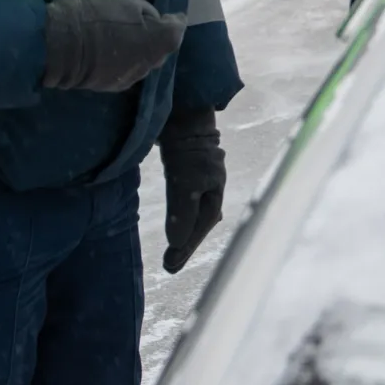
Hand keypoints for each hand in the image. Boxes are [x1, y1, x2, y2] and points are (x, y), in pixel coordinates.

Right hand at [42, 0, 184, 92]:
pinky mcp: (114, 86)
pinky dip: (126, 63)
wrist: (63, 44)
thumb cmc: (98, 16)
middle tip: (144, 26)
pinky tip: (113, 54)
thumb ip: (150, 14)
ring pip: (144, 63)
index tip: (172, 16)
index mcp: (158, 40)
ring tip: (126, 40)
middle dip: (157, 39)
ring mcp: (132, 77)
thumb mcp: (128, 2)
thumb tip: (158, 23)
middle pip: (162, 50)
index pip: (178, 31)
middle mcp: (151, 63)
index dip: (175, 22)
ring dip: (141, 53)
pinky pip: (128, 72)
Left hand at [158, 107, 224, 273]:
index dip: (186, 247)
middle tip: (169, 266)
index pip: (201, 228)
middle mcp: (211, 191)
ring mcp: (201, 183)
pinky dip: (180, 219)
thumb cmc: (188, 152)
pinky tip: (178, 227)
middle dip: (186, 246)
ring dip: (183, 234)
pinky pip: (187, 204)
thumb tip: (176, 244)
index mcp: (215, 195)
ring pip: (194, 216)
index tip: (170, 265)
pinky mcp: (188, 175)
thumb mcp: (185, 183)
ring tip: (173, 254)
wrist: (184, 118)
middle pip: (200, 224)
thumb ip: (182, 214)